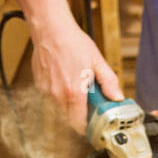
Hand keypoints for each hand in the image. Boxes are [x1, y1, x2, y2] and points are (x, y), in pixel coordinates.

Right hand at [29, 16, 122, 132]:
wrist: (50, 29)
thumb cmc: (73, 42)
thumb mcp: (97, 61)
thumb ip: (109, 82)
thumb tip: (117, 97)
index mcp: (73, 92)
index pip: (78, 123)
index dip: (86, 127)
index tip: (92, 125)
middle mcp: (57, 95)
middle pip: (68, 118)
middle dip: (79, 115)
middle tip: (88, 104)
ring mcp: (46, 90)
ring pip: (59, 108)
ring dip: (68, 104)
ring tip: (76, 86)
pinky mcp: (39, 85)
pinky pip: (51, 97)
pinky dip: (59, 94)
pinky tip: (65, 79)